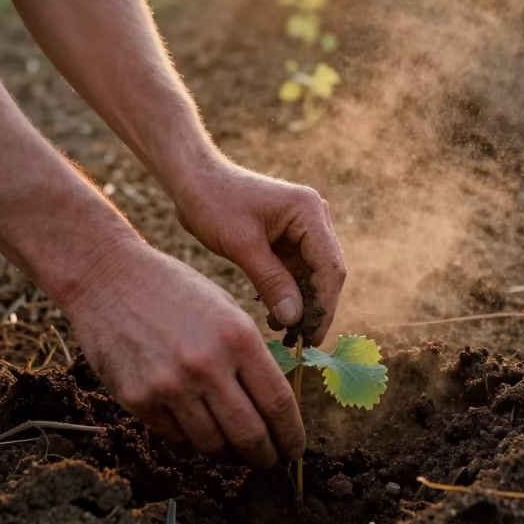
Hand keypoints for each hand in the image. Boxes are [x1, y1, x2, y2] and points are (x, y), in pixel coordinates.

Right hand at [64, 238, 304, 467]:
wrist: (109, 278)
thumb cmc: (174, 289)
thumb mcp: (226, 308)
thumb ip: (250, 353)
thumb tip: (271, 403)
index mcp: (238, 337)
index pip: (278, 403)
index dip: (291, 435)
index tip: (295, 449)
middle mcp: (207, 366)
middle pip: (250, 435)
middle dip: (266, 457)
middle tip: (271, 463)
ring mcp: (170, 386)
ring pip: (213, 445)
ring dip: (230, 456)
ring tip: (237, 453)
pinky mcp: (139, 400)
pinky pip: (176, 437)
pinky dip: (193, 442)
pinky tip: (200, 433)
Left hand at [172, 160, 346, 345]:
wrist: (193, 180)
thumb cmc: (213, 203)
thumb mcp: (242, 246)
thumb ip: (272, 282)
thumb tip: (296, 319)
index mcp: (309, 212)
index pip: (330, 268)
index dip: (324, 307)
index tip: (312, 338)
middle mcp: (314, 217)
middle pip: (326, 273)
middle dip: (314, 309)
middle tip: (299, 343)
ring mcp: (303, 228)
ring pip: (313, 276)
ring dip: (301, 305)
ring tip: (283, 334)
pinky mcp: (289, 238)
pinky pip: (297, 272)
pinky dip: (289, 294)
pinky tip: (275, 316)